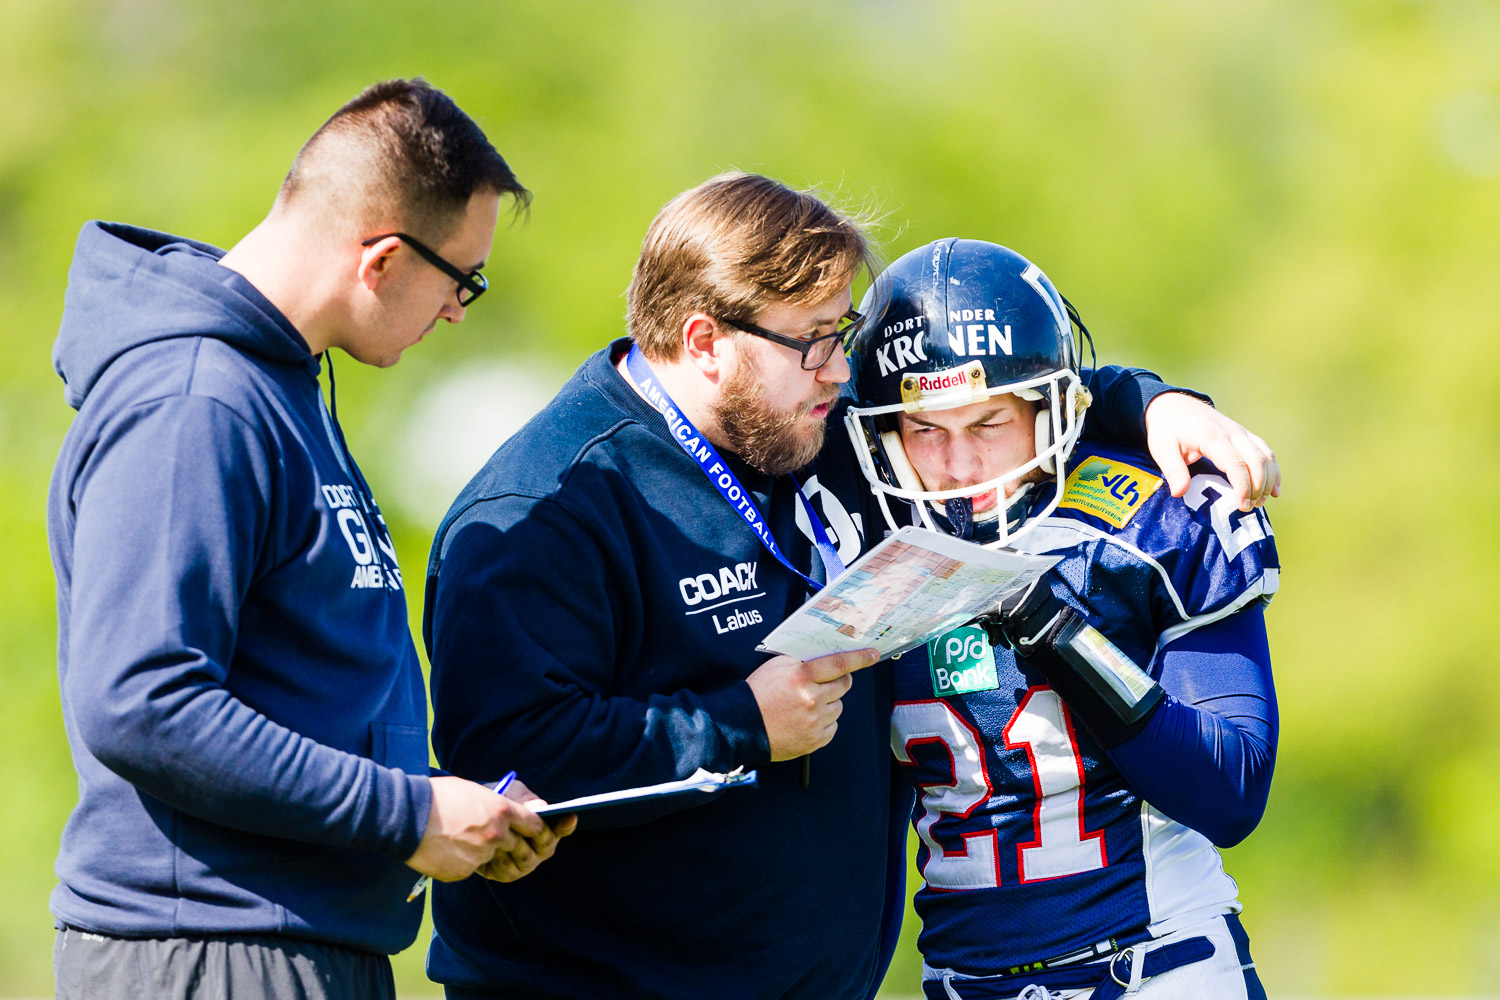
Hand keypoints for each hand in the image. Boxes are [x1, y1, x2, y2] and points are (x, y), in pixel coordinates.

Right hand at [406, 775, 558, 882]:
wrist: (406, 817)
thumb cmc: (438, 797)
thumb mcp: (474, 792)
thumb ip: (497, 806)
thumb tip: (514, 816)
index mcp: (502, 811)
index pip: (534, 825)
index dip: (539, 830)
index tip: (539, 832)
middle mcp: (496, 834)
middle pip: (520, 847)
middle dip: (517, 847)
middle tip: (507, 844)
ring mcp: (481, 855)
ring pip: (494, 858)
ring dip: (486, 853)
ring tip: (468, 842)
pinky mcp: (465, 872)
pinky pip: (472, 869)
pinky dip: (464, 862)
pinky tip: (449, 850)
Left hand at [475, 780, 576, 881]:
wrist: (467, 816)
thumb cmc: (495, 800)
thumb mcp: (510, 793)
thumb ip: (524, 799)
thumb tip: (541, 808)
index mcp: (544, 826)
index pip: (561, 827)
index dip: (566, 824)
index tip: (569, 816)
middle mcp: (538, 847)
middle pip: (547, 847)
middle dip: (539, 836)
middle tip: (529, 825)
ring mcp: (523, 862)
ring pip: (528, 861)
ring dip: (514, 846)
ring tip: (501, 833)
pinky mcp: (504, 873)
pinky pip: (507, 871)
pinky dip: (499, 858)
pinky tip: (490, 847)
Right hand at [747, 648, 878, 760]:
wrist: (741, 726)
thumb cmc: (757, 694)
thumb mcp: (776, 666)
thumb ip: (802, 661)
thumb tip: (826, 656)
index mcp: (802, 676)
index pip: (840, 663)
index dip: (860, 658)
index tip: (872, 654)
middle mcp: (812, 698)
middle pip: (844, 685)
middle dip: (839, 681)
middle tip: (824, 682)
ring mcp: (815, 721)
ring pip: (838, 706)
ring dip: (828, 703)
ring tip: (806, 705)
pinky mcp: (815, 740)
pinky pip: (833, 726)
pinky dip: (824, 722)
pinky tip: (806, 719)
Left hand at [1144, 392, 1279, 510]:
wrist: (1172, 404)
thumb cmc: (1166, 428)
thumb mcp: (1161, 449)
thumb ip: (1173, 470)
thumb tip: (1179, 493)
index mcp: (1211, 437)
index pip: (1235, 463)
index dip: (1242, 486)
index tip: (1242, 505)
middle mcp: (1231, 432)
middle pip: (1256, 460)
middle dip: (1258, 486)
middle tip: (1249, 508)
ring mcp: (1240, 431)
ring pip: (1265, 455)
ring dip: (1267, 479)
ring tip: (1260, 502)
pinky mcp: (1243, 434)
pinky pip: (1265, 450)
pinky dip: (1273, 470)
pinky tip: (1274, 489)